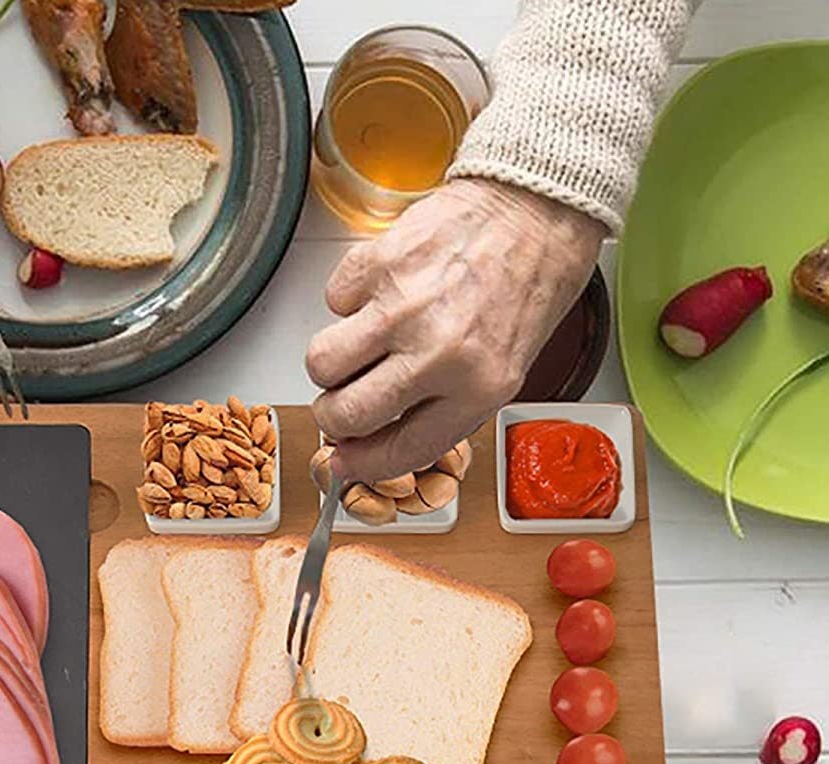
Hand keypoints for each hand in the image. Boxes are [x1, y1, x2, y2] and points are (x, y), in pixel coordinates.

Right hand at [306, 180, 604, 480]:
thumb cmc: (528, 279)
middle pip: (346, 412)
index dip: (362, 462)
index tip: (344, 459)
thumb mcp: (504, 365)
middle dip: (332, 415)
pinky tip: (381, 292)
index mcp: (479, 386)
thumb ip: (444, 407)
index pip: (401, 449)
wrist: (537, 204)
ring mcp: (405, 307)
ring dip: (330, 362)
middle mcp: (439, 352)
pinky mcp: (382, 263)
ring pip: (322, 362)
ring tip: (356, 345)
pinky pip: (333, 301)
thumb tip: (376, 435)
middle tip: (338, 402)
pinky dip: (348, 301)